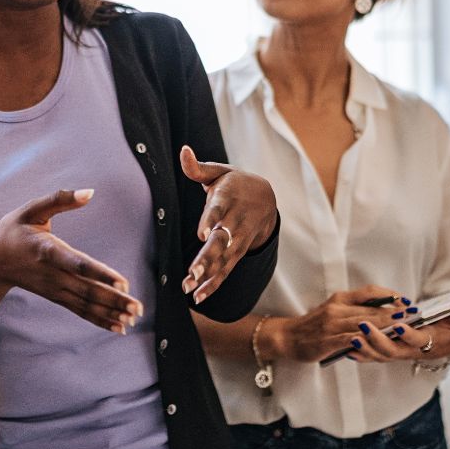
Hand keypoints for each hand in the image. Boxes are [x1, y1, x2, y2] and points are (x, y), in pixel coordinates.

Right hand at [0, 189, 142, 333]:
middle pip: (87, 289)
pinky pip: (80, 310)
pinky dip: (99, 319)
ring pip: (86, 303)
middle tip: (137, 307)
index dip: (100, 274)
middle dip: (114, 299)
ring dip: (111, 312)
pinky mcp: (56, 296)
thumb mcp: (31, 209)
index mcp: (47, 250)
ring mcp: (54, 288)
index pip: (78, 264)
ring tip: (134, 317)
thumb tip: (89, 192)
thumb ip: (59, 200)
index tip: (122, 283)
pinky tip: (118, 327)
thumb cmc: (12, 231)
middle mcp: (53, 274)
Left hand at [179, 145, 277, 304]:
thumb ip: (197, 167)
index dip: (211, 220)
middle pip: (221, 241)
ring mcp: (237, 240)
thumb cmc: (234, 183)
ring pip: (223, 260)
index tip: (203, 233)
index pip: (218, 210)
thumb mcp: (219, 171)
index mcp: (227, 199)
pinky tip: (198, 297)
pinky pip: (226, 271)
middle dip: (208, 258)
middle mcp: (234, 222)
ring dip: (208, 276)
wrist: (266, 197)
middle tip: (193, 272)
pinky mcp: (237, 253)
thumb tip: (183, 151)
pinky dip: (213, 284)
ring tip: (190, 288)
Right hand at [268, 286, 411, 362]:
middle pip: (370, 308)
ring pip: (362, 323)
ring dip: (383, 325)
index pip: (369, 292)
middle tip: (412, 312)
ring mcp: (331, 325)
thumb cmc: (313, 325)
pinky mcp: (327, 340)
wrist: (287, 337)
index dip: (389, 295)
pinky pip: (348, 339)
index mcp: (340, 299)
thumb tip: (381, 309)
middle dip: (393, 311)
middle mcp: (337, 309)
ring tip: (401, 325)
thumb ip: (354, 309)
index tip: (405, 299)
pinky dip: (363, 339)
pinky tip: (375, 340)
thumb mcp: (333, 310)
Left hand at [349, 303, 449, 363]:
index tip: (398, 325)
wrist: (438, 346)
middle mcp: (409, 351)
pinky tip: (348, 348)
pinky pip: (372, 357)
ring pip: (379, 355)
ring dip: (365, 348)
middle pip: (392, 350)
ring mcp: (396, 354)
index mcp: (426, 342)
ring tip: (352, 337)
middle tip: (364, 326)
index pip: (417, 340)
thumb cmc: (445, 331)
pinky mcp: (386, 353)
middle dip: (377, 339)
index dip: (408, 334)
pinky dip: (360, 354)